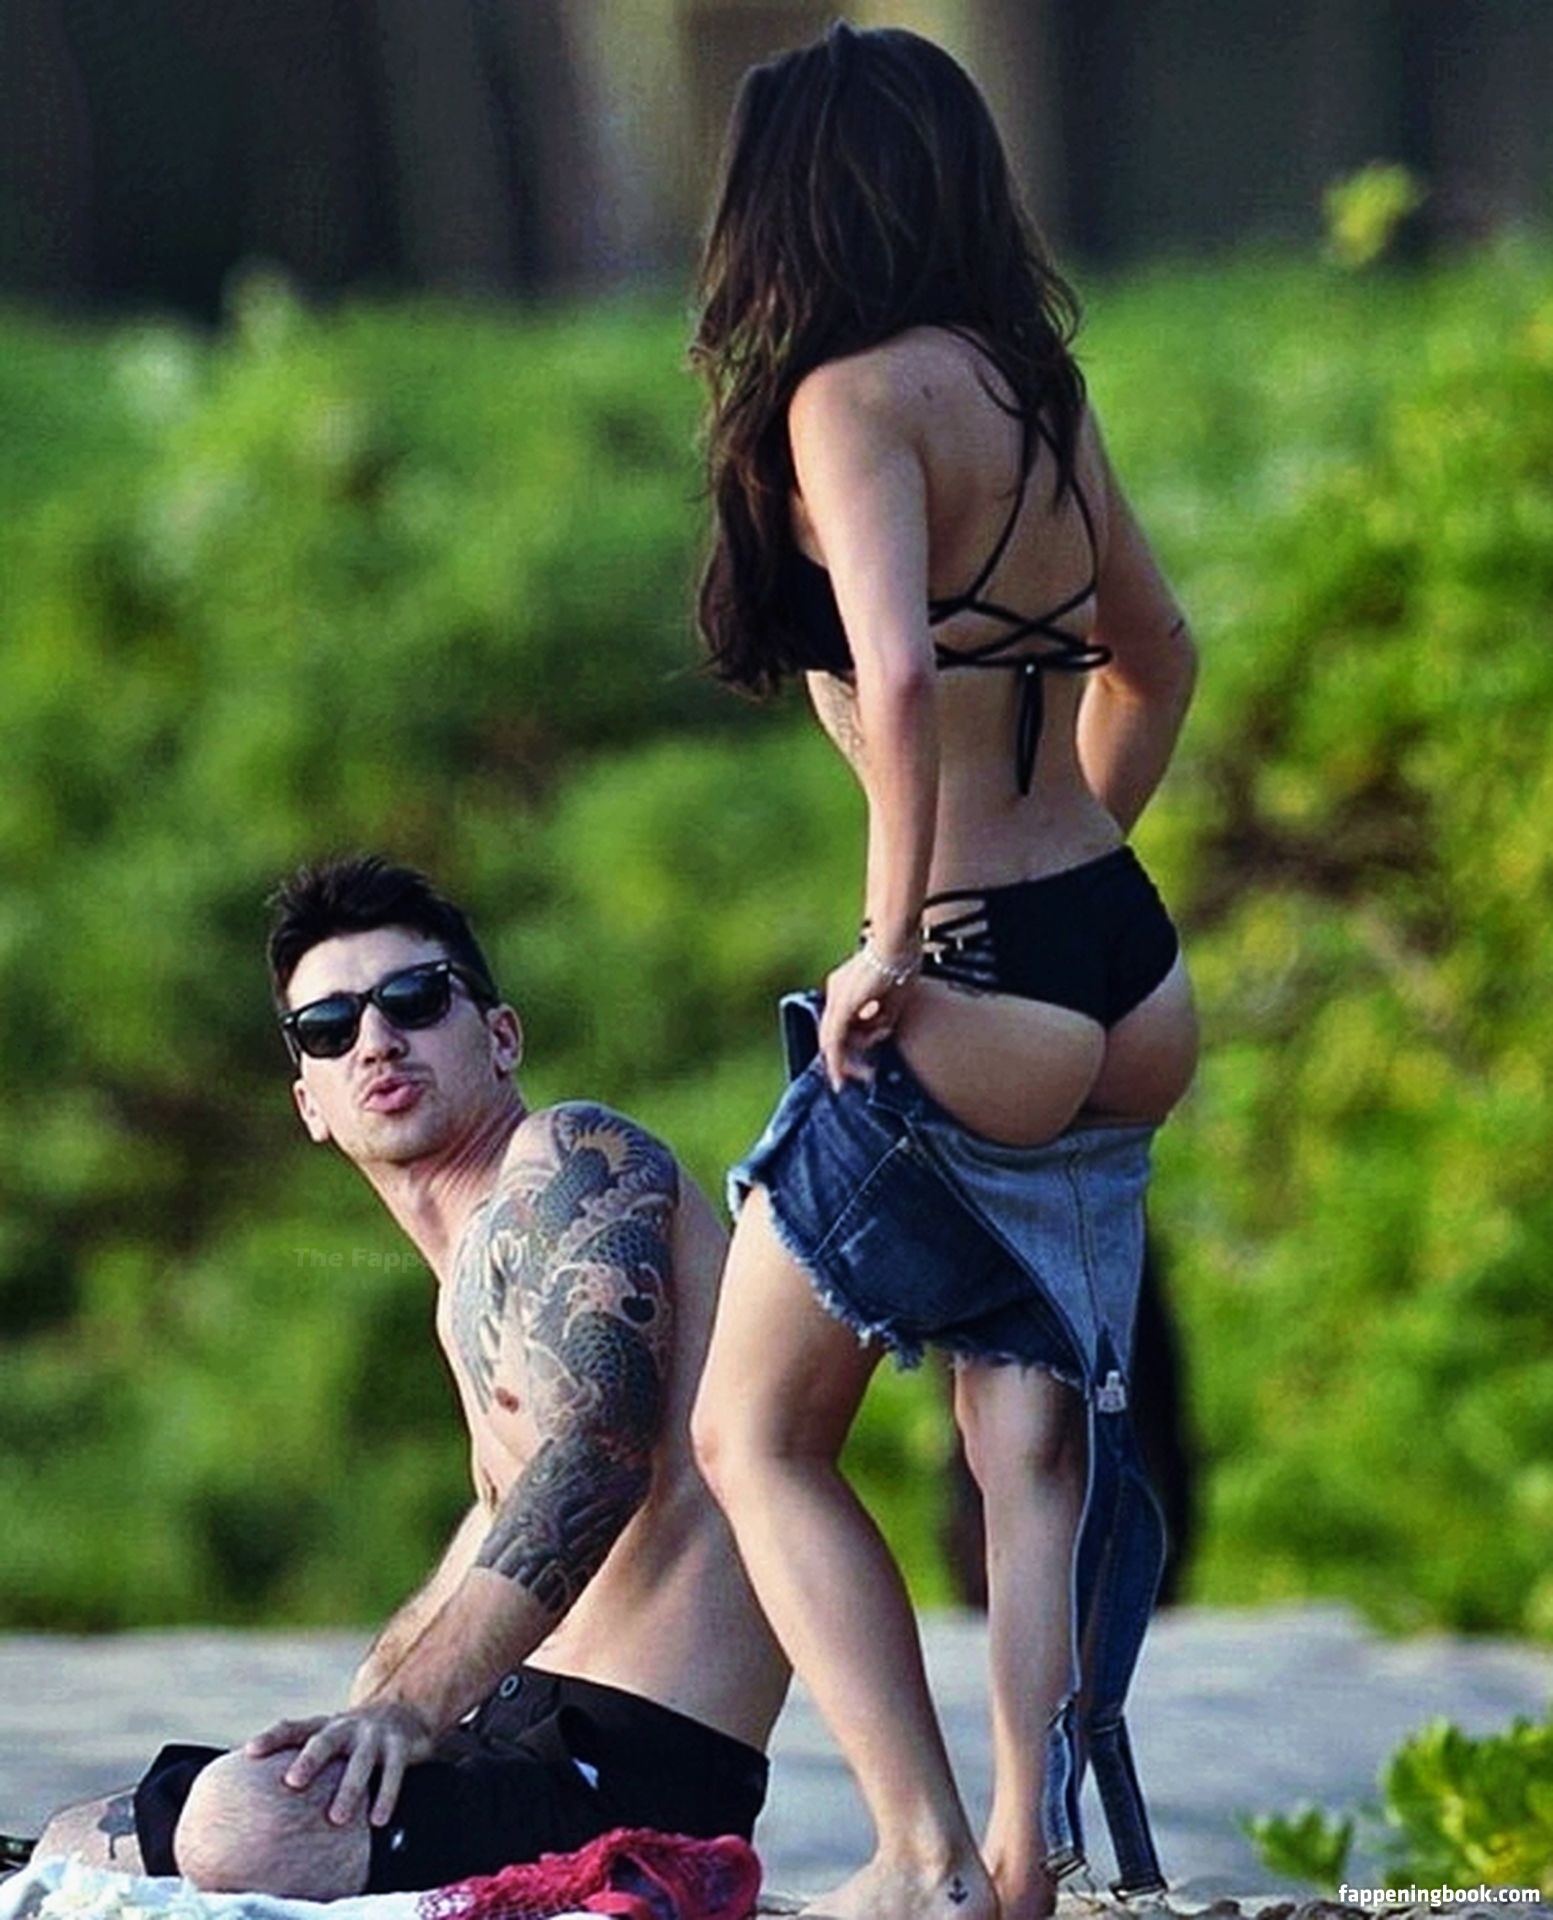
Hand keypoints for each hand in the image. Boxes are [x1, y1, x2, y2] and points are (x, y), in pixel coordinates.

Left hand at [245, 1702, 435, 1827]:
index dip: (271, 1738)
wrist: (404, 1715)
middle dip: (310, 1760)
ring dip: (349, 1789)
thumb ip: (299, 1759)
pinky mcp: (400, 1746)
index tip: (249, 1753)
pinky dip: (386, 1795)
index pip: (292, 1727)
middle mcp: (347, 1727)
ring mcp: (374, 1735)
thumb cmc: (351, 1740)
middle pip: (325, 1740)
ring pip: (361, 1761)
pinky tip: (378, 1820)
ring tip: (337, 1818)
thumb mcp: (328, 1740)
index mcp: (324, 1726)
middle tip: (293, 1782)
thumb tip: (250, 1800)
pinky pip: (394, 1772)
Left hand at [818, 947, 915, 1091]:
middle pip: (834, 1032)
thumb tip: (878, 1032)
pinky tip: (841, 1075)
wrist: (898, 940)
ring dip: (845, 1062)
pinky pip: (834, 1039)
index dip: (852, 1043)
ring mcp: (837, 997)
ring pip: (831, 1039)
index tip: (863, 1061)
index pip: (844, 1021)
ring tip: (863, 1074)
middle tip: (857, 1077)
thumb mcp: (893, 997)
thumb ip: (882, 1016)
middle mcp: (837, 991)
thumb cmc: (904, 960)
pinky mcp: (842, 1004)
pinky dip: (836, 1060)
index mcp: (848, 986)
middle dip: (844, 1059)